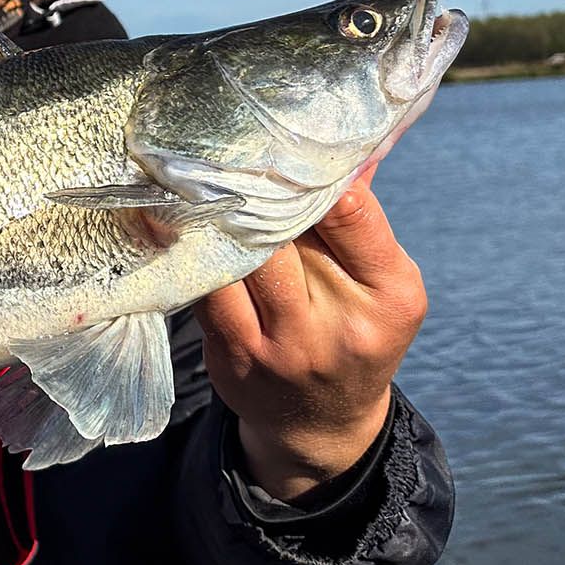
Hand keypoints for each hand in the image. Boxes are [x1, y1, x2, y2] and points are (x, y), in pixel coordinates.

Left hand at [195, 170, 427, 500]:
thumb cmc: (353, 331)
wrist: (320, 423)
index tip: (282, 141)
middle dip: (254, 192)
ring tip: (194, 176)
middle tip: (226, 147)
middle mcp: (336, 326)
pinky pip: (203, 288)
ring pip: (235, 259)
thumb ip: (360, 217)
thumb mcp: (381, 282)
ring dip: (213, 218)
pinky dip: (190, 252)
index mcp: (390, 295)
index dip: (312, 174)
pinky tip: (175, 220)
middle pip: (283, 235)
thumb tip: (350, 141)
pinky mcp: (232, 357)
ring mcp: (280, 347)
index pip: (350, 213)